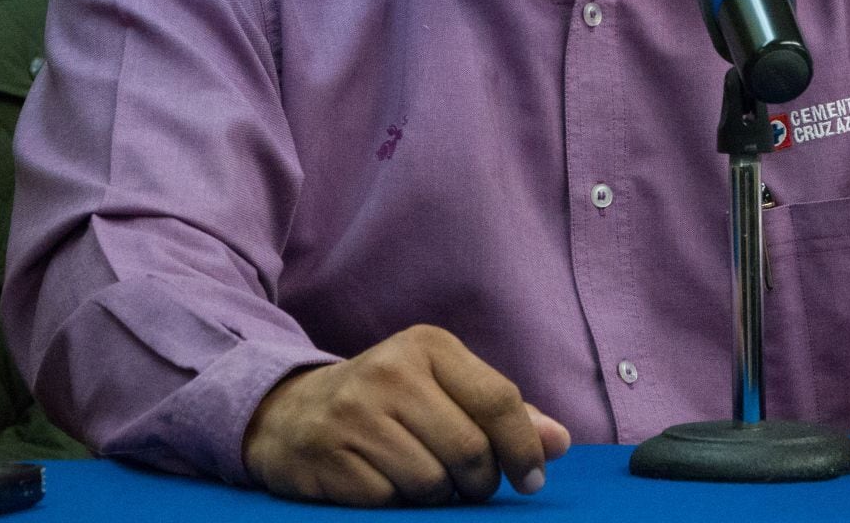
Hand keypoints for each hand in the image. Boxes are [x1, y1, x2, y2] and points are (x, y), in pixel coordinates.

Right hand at [241, 324, 571, 505]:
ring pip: (431, 481)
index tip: (531, 479)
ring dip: (437, 495)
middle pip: (469, 449)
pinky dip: (396, 503)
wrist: (290, 413)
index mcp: (428, 346)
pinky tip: (384, 482)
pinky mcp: (327, 454)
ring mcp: (354, 412)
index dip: (524, 449)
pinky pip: (388, 500)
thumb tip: (558, 442)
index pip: (498, 401)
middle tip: (470, 484)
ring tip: (422, 478)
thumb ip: (501, 412)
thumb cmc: (388, 402)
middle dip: (480, 481)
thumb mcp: (443, 388)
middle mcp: (390, 371)